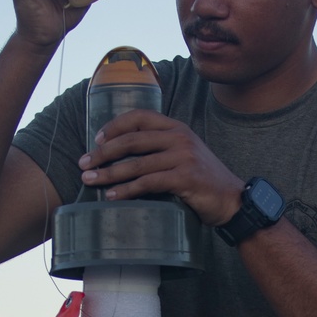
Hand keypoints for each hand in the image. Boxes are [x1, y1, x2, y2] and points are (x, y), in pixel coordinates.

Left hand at [79, 112, 243, 225]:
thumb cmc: (203, 180)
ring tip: (91, 181)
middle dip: (103, 152)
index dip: (115, 126)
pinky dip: (127, 190)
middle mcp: (179, 138)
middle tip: (84, 164)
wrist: (232, 199)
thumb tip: (123, 155)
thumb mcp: (185, 154)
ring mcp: (183, 157)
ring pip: (136, 163)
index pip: (139, 117)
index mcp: (176, 128)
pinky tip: (112, 196)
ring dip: (109, 173)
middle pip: (132, 140)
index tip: (97, 139)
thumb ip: (161, 148)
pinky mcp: (185, 178)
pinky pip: (147, 183)